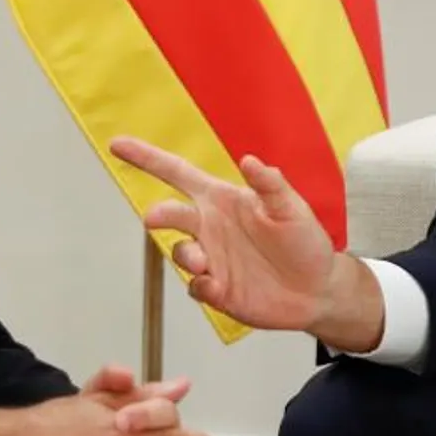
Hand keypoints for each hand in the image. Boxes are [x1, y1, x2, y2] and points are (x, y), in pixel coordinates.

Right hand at [107, 137, 336, 332]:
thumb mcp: (292, 209)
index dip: (147, 158)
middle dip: (159, 215)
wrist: (317, 290)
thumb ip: (270, 185)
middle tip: (154, 218)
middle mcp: (210, 227)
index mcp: (222, 200)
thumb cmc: (305, 242)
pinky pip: (195, 287)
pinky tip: (219, 287)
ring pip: (180, 253)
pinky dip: (201, 286)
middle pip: (171, 214)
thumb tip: (250, 161)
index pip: (177, 173)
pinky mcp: (216, 289)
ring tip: (204, 262)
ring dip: (186, 255)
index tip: (118, 145)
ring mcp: (211, 259)